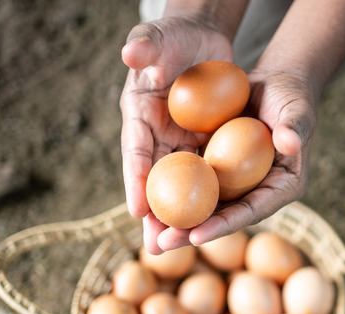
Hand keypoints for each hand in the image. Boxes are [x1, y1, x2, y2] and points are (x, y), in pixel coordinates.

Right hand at [120, 17, 233, 252]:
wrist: (200, 38)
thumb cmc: (176, 35)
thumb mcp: (159, 35)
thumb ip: (145, 43)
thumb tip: (131, 54)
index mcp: (138, 114)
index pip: (136, 151)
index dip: (135, 179)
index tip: (138, 208)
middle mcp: (155, 134)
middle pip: (154, 180)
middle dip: (154, 216)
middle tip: (156, 247)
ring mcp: (178, 142)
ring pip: (179, 186)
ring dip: (178, 216)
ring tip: (177, 248)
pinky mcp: (200, 144)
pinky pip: (203, 175)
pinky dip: (205, 198)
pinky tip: (212, 223)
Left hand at [157, 67, 316, 251]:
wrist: (276, 83)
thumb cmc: (291, 95)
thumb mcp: (296, 110)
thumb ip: (294, 127)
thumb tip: (291, 143)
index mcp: (284, 187)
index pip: (253, 211)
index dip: (225, 225)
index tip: (197, 235)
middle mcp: (261, 192)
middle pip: (226, 217)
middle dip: (193, 233)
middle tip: (163, 244)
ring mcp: (240, 184)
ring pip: (208, 206)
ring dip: (180, 220)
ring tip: (151, 234)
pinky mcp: (222, 171)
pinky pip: (197, 184)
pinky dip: (177, 192)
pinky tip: (150, 201)